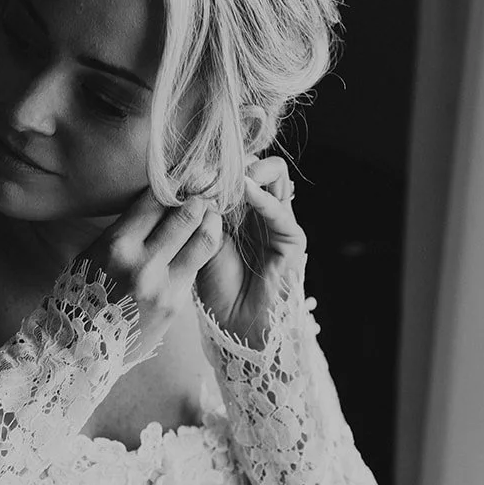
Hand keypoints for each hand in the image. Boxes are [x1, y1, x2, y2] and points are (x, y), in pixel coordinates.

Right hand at [75, 190, 225, 363]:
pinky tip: (206, 239)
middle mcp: (141, 263)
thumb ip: (126, 229)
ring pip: (204, 239)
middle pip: (186, 215)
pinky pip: (198, 266)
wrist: (81, 347)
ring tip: (212, 211)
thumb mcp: (94, 253)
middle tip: (206, 187)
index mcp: (116, 245)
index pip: (155, 200)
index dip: (173, 183)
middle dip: (199, 197)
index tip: (183, 175)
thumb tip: (158, 199)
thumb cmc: (83, 294)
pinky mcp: (175, 305)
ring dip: (212, 220)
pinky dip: (205, 248)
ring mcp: (162, 286)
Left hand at [195, 156, 306, 347]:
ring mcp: (279, 221)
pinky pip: (280, 210)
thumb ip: (201, 211)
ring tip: (229, 173)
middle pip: (258, 164)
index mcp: (241, 206)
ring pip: (275, 175)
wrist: (235, 325)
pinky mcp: (292, 239)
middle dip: (234, 159)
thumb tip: (191, 175)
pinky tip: (244, 188)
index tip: (192, 163)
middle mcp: (262, 208)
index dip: (216, 162)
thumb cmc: (216, 286)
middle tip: (211, 164)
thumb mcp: (201, 240)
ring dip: (251, 169)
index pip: (236, 167)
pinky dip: (262, 196)